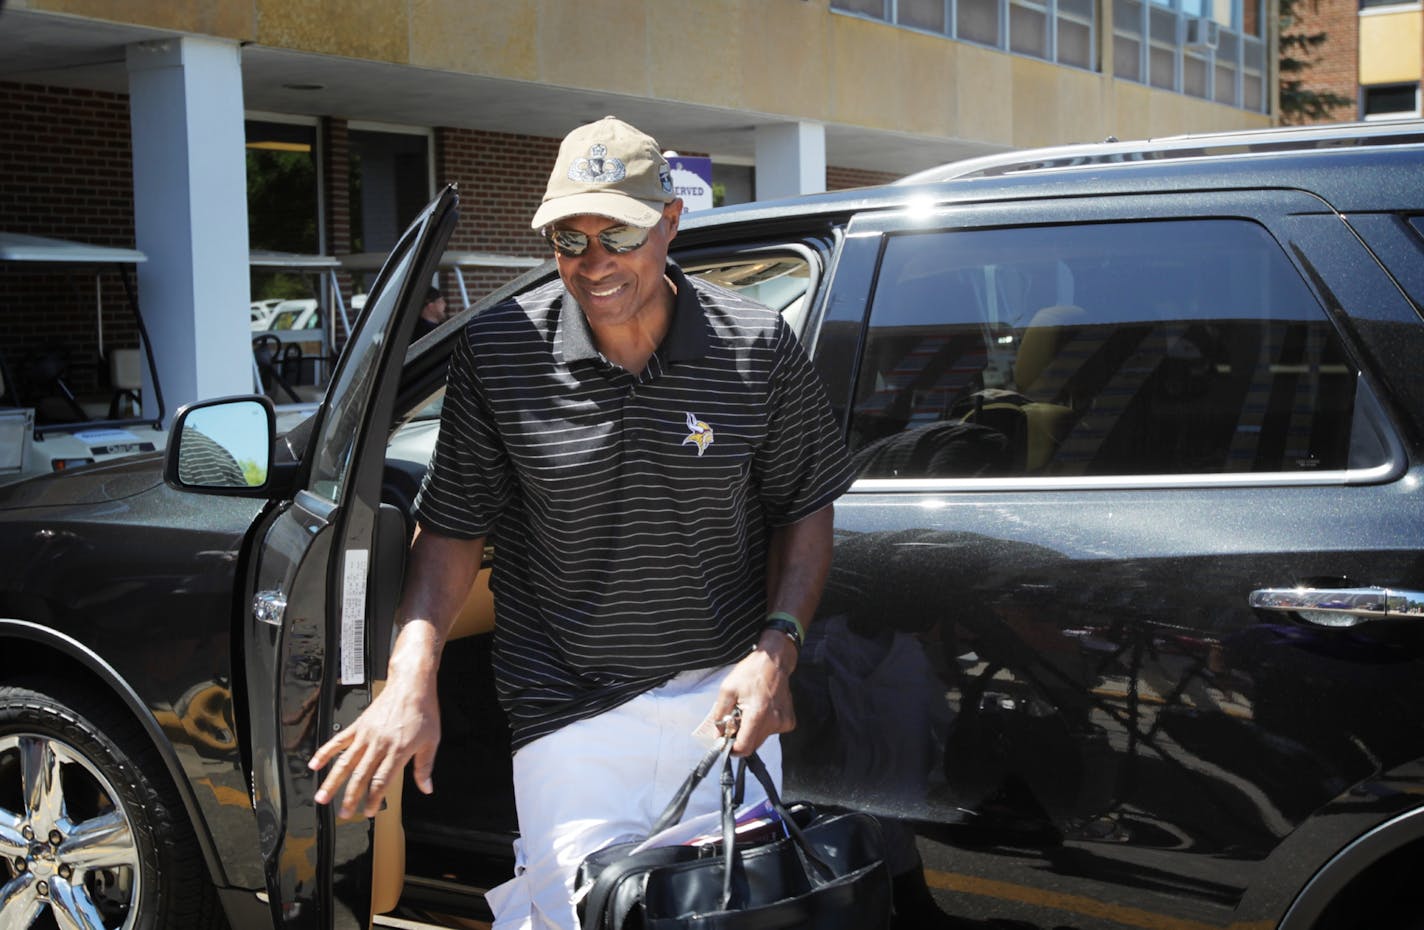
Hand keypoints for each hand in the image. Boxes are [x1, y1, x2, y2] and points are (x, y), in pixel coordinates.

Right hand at [307, 674, 439, 818]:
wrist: (412, 684)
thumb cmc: (423, 710)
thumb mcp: (432, 740)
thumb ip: (425, 767)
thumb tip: (427, 787)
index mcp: (398, 750)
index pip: (381, 782)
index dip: (373, 799)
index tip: (369, 811)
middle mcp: (379, 744)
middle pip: (360, 776)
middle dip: (350, 798)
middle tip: (344, 813)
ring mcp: (366, 735)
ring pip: (344, 763)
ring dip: (332, 782)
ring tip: (321, 797)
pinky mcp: (358, 725)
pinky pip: (338, 741)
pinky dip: (324, 753)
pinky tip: (314, 764)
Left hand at [710, 631, 797, 755]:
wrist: (774, 662)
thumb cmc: (751, 672)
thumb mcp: (727, 689)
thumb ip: (720, 714)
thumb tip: (718, 734)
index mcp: (757, 714)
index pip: (745, 747)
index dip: (733, 749)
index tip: (727, 742)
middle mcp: (773, 721)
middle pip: (753, 745)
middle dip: (742, 737)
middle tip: (737, 721)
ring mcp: (783, 722)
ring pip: (761, 739)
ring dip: (753, 730)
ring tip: (750, 710)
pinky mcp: (789, 721)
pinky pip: (771, 732)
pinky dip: (764, 725)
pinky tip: (762, 709)